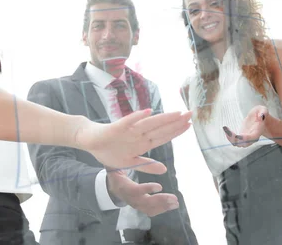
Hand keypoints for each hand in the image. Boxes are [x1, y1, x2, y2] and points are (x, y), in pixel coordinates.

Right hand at [77, 109, 191, 173]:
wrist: (90, 141)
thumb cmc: (109, 150)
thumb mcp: (129, 163)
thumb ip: (147, 165)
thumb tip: (164, 169)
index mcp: (142, 143)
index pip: (163, 136)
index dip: (176, 131)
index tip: (189, 125)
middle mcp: (138, 134)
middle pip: (160, 128)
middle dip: (175, 122)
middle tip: (191, 113)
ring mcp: (129, 130)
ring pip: (149, 123)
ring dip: (163, 118)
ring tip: (177, 113)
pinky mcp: (116, 127)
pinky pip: (128, 122)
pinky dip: (137, 117)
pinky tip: (148, 112)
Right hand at [106, 168, 178, 216]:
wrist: (112, 184)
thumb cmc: (118, 170)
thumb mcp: (124, 163)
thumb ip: (138, 162)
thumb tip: (161, 167)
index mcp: (122, 186)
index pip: (135, 190)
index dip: (147, 189)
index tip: (160, 186)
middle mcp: (128, 198)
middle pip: (144, 202)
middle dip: (160, 200)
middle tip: (174, 198)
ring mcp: (133, 204)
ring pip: (148, 208)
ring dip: (163, 207)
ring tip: (175, 203)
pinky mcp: (139, 206)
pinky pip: (150, 211)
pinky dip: (161, 209)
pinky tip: (171, 205)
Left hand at [223, 105, 267, 147]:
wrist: (259, 118)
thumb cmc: (261, 113)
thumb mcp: (263, 109)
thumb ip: (263, 112)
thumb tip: (261, 116)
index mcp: (258, 131)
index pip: (253, 138)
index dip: (246, 138)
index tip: (238, 135)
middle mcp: (252, 137)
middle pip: (244, 144)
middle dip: (235, 140)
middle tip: (228, 131)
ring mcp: (246, 138)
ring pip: (238, 144)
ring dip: (230, 139)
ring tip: (226, 129)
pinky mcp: (241, 137)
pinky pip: (234, 140)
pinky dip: (229, 137)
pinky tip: (226, 129)